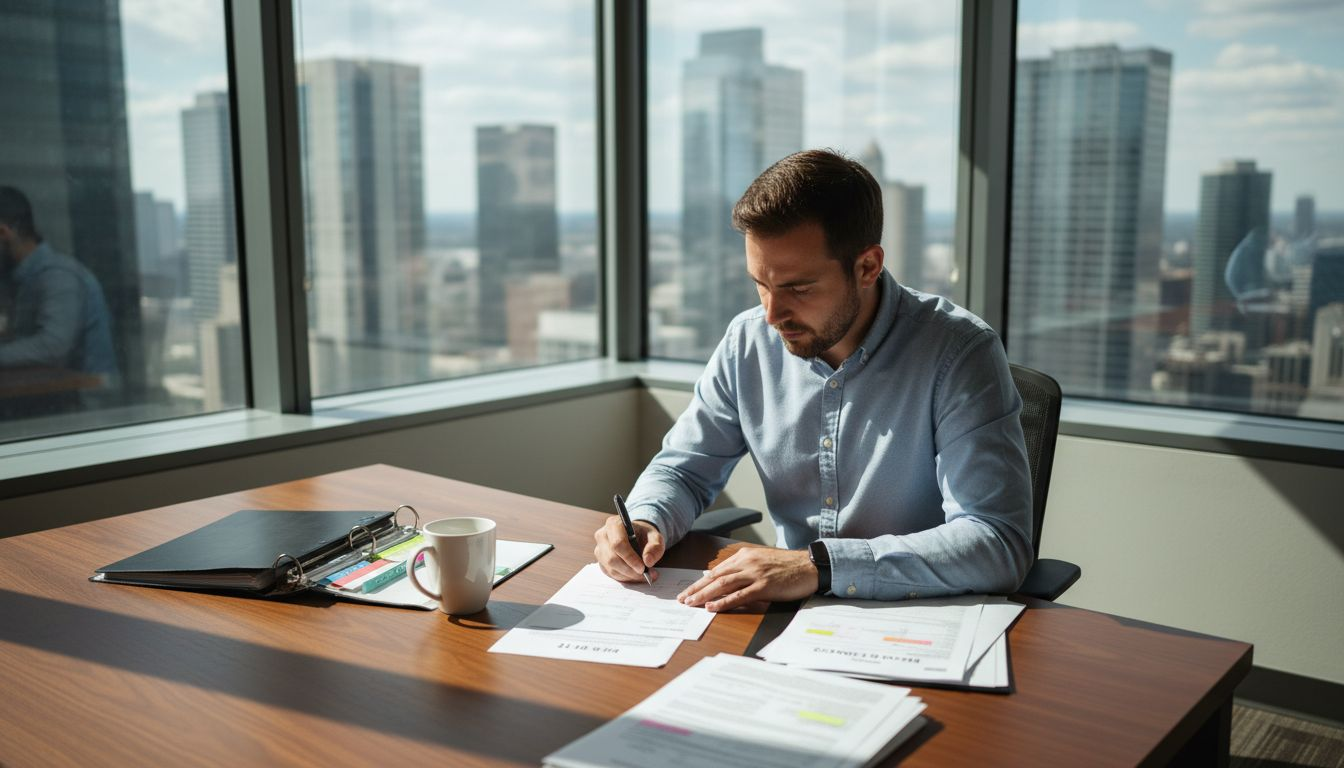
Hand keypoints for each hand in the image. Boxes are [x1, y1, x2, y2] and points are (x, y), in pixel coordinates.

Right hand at [594, 515, 663, 582]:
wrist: (636, 535)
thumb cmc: (644, 535)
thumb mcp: (655, 536)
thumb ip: (655, 547)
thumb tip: (648, 561)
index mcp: (614, 524)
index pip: (618, 543)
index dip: (630, 558)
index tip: (642, 568)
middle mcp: (602, 535)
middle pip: (612, 558)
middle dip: (630, 570)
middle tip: (646, 575)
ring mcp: (599, 549)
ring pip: (611, 568)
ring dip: (628, 576)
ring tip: (644, 576)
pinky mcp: (600, 561)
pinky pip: (610, 573)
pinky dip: (624, 578)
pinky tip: (635, 575)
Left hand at [678, 546, 816, 611]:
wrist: (810, 565)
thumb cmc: (788, 566)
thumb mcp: (762, 562)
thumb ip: (744, 569)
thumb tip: (724, 580)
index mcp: (745, 555)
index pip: (717, 570)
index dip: (701, 582)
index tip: (689, 590)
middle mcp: (747, 562)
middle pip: (715, 577)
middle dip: (696, 588)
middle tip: (683, 599)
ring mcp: (755, 574)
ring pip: (723, 584)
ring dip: (704, 595)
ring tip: (691, 603)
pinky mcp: (764, 586)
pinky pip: (739, 595)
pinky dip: (724, 602)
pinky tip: (712, 607)